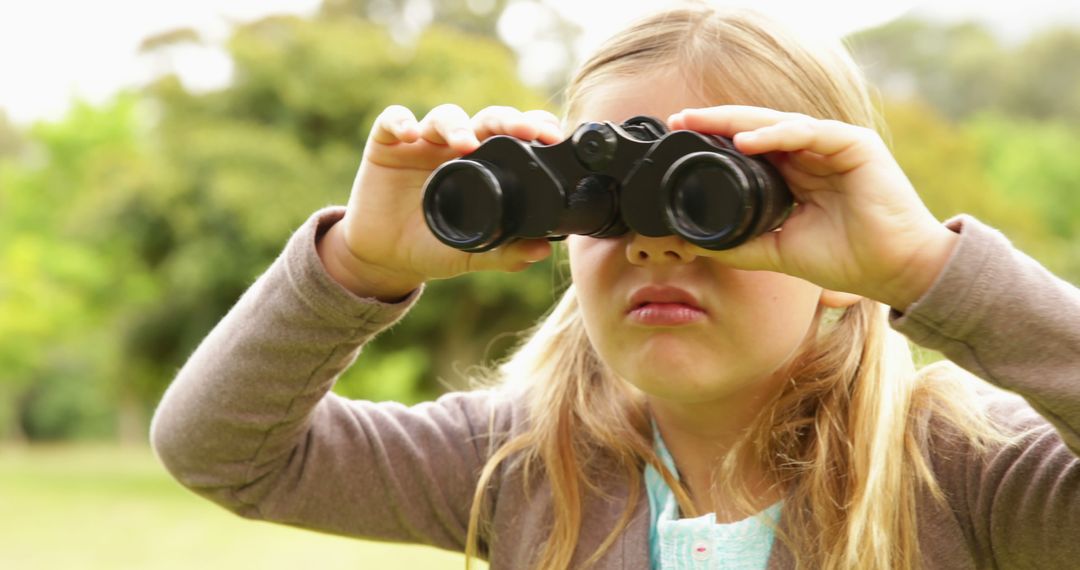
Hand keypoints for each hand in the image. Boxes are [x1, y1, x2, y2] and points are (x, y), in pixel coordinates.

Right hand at [319, 104, 562, 299]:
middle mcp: (458, 147)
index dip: (535, 127)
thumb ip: (505, 253)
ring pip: (445, 116)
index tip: (552, 137)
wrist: (385, 258)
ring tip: (465, 144)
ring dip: (457, 125)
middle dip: (507, 120)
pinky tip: (410, 135)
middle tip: (523, 131)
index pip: (515, 134)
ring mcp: (424, 142)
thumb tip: (542, 252)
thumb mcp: (471, 253)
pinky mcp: (387, 144)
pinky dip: (401, 122)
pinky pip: (393, 121)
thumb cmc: (434, 247)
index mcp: (486, 165)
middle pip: (487, 119)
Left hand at [667, 105, 957, 310]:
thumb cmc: (847, 258)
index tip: (678, 137)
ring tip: (703, 124)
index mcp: (795, 173)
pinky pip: (809, 132)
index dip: (715, 140)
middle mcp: (812, 153)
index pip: (750, 146)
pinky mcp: (854, 144)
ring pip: (778, 123)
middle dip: (717, 122)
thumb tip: (693, 242)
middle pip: (757, 128)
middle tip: (680, 119)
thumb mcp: (779, 250)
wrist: (895, 270)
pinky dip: (776, 134)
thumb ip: (740, 243)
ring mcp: (833, 145)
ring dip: (738, 122)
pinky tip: (746, 142)